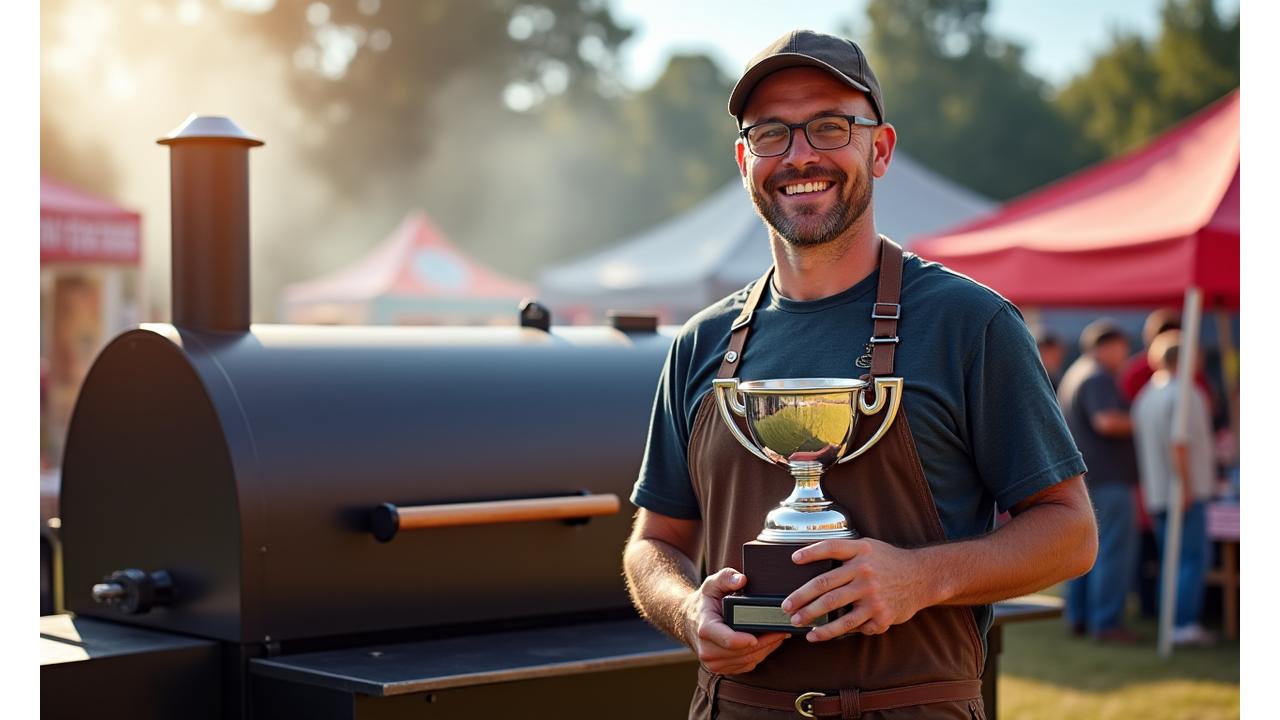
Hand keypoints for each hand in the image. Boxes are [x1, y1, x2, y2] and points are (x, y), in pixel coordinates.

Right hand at [683, 568, 787, 673]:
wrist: (689, 622)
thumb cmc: (704, 603)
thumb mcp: (711, 584)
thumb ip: (725, 578)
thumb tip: (741, 580)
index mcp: (705, 629)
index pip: (730, 640)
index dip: (750, 639)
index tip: (769, 631)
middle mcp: (707, 650)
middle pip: (744, 652)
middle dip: (767, 641)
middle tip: (783, 630)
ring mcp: (713, 663)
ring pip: (748, 660)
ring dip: (766, 649)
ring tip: (779, 635)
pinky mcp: (721, 669)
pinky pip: (746, 665)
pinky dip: (760, 655)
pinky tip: (768, 643)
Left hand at [781, 538, 934, 641]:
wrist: (922, 577)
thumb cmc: (888, 562)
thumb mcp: (869, 547)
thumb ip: (845, 551)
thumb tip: (808, 557)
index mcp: (861, 552)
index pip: (831, 548)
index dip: (811, 553)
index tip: (794, 559)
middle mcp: (865, 573)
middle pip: (825, 586)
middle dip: (802, 598)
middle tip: (787, 607)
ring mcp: (873, 596)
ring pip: (837, 612)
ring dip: (814, 620)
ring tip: (799, 624)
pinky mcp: (880, 615)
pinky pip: (853, 626)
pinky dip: (834, 633)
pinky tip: (820, 635)